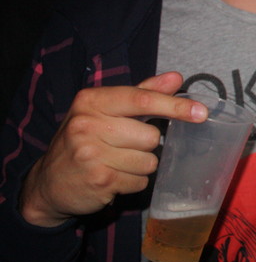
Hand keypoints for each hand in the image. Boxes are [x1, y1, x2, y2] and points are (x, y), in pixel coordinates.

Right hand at [19, 72, 206, 227]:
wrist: (48, 183)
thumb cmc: (85, 139)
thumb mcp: (106, 110)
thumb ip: (143, 93)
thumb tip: (176, 78)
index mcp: (92, 100)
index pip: (143, 100)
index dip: (175, 107)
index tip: (201, 113)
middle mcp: (87, 124)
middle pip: (151, 136)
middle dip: (146, 145)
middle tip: (121, 146)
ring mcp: (90, 154)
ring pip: (149, 161)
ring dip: (140, 166)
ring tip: (115, 163)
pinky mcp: (98, 181)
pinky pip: (140, 182)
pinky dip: (132, 182)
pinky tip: (112, 177)